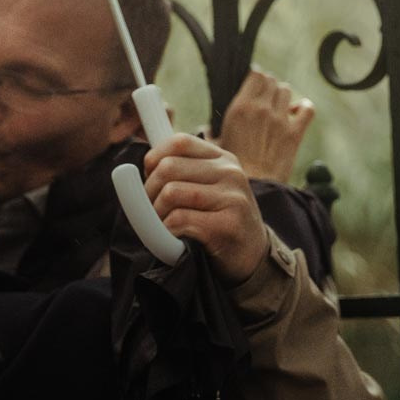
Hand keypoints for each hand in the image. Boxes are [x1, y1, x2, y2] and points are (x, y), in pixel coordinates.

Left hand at [144, 133, 267, 283]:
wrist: (254, 258)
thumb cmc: (222, 220)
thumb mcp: (211, 187)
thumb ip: (185, 171)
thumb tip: (146, 164)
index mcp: (223, 159)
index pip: (179, 142)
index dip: (154, 158)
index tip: (149, 177)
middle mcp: (230, 173)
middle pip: (168, 167)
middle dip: (149, 191)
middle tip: (151, 209)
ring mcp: (232, 198)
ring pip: (170, 192)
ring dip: (156, 213)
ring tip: (162, 224)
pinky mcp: (227, 226)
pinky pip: (179, 220)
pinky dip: (166, 231)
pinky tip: (173, 237)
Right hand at [218, 68, 314, 183]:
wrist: (254, 187)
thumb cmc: (230, 168)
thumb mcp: (215, 145)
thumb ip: (211, 131)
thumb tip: (207, 129)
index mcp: (241, 107)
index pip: (255, 74)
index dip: (254, 77)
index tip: (252, 84)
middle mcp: (262, 108)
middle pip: (271, 80)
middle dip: (267, 85)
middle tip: (263, 97)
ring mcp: (280, 119)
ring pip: (286, 90)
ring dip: (281, 95)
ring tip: (276, 105)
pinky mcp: (295, 132)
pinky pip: (306, 109)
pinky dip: (303, 107)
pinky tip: (296, 112)